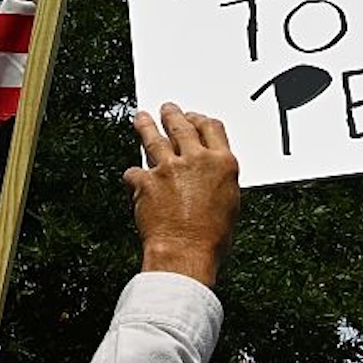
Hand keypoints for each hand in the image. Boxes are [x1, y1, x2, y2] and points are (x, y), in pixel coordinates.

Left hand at [124, 103, 240, 286]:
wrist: (185, 253)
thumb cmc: (211, 239)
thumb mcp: (230, 204)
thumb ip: (218, 181)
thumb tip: (210, 176)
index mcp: (222, 164)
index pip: (212, 128)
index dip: (200, 120)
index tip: (194, 118)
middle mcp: (195, 160)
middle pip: (182, 127)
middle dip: (173, 116)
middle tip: (167, 109)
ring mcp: (168, 168)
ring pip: (154, 138)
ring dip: (146, 126)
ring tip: (141, 118)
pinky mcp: (146, 181)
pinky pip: (134, 171)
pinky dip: (133, 175)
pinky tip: (131, 176)